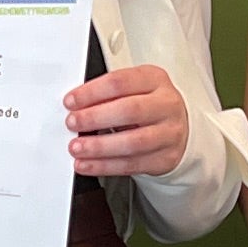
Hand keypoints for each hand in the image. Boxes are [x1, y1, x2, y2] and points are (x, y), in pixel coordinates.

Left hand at [65, 61, 189, 177]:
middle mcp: (166, 105)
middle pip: (129, 110)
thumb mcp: (133, 89)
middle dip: (95, 118)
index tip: (71, 101)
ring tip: (76, 148)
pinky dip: (105, 166)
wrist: (176, 128)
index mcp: (154, 80)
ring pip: (133, 142)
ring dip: (99, 147)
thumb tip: (76, 108)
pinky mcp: (165, 158)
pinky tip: (87, 164)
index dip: (92, 92)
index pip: (120, 82)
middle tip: (72, 123)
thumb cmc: (148, 105)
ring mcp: (169, 133)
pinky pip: (132, 164)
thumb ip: (108, 95)